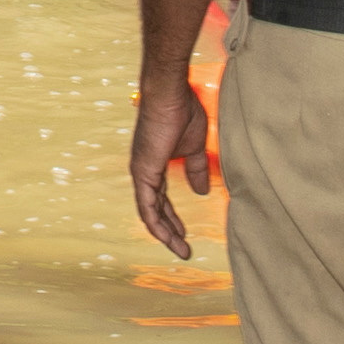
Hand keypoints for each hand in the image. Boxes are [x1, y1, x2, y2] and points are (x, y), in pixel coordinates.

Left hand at [123, 70, 208, 259]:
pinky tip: (166, 236)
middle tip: (183, 248)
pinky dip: (156, 222)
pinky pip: (147, 205)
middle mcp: (145, 171)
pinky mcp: (143, 171)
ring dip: (164, 233)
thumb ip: (195, 169)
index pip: (162, 199)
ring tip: (180, 249)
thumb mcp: (194, 147)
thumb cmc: (182, 112)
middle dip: (169, 231)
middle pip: (156, 209)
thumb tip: (201, 191)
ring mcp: (141, 172)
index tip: (184, 233)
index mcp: (155, 166)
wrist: (171, 94)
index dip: (172, 218)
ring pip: (150, 212)